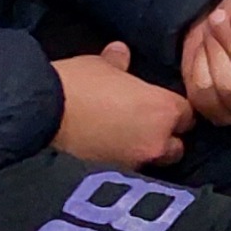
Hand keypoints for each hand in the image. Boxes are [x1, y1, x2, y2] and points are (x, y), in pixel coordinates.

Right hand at [54, 40, 192, 168]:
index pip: (187, 115)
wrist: (43, 114)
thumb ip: (119, 62)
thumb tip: (121, 52)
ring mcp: (136, 163)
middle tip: (146, 127)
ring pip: (153, 162)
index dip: (174, 110)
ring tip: (126, 143)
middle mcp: (157, 141)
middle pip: (177, 145)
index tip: (160, 106)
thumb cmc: (78, 83)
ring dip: (145, 153)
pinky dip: (122, 164)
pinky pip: (128, 171)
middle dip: (166, 137)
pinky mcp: (113, 178)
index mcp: (163, 109)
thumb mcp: (100, 66)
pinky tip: (108, 155)